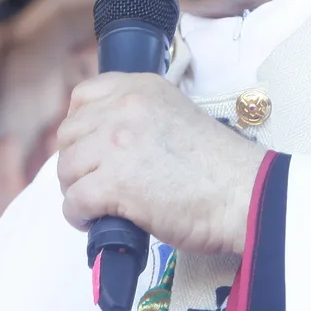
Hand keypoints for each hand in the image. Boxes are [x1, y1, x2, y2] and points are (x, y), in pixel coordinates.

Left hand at [56, 73, 266, 255]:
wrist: (244, 193)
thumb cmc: (219, 167)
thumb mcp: (176, 116)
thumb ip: (141, 118)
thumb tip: (106, 144)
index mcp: (141, 88)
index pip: (83, 96)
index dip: (80, 126)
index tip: (90, 148)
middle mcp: (124, 107)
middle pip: (68, 134)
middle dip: (76, 162)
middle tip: (93, 183)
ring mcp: (116, 143)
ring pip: (66, 168)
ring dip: (76, 190)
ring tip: (97, 206)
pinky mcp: (115, 183)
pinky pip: (74, 201)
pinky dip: (79, 216)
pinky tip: (96, 222)